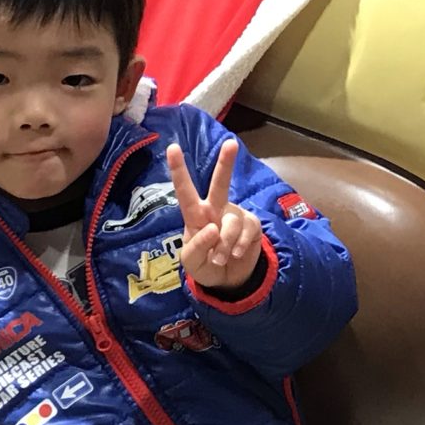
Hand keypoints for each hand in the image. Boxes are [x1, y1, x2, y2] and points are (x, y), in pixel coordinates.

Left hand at [167, 139, 261, 290]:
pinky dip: (239, 247)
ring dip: (225, 245)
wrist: (227, 280)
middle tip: (231, 143)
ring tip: (220, 258)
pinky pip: (247, 232)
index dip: (178, 170)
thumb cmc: (204, 265)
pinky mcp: (252, 225)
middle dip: (226, 163)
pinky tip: (236, 254)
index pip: (185, 191)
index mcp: (196, 214)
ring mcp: (235, 215)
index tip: (172, 148)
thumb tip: (212, 228)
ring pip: (231, 223)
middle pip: (220, 184)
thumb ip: (197, 246)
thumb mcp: (192, 262)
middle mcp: (216, 209)